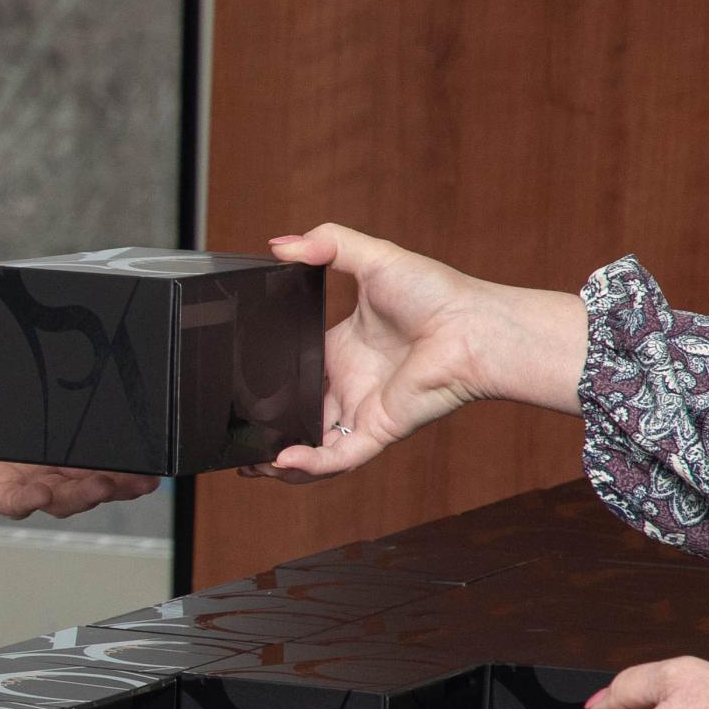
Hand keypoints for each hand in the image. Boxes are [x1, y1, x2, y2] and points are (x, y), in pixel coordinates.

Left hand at [0, 328, 158, 518]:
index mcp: (49, 433)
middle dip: (119, 482)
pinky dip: (28, 499)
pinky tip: (44, 493)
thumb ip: (28, 333)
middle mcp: (38, 463)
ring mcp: (13, 478)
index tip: (152, 455)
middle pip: (90, 482)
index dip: (127, 457)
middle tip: (143, 476)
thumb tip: (62, 305)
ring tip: (105, 484)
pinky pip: (10, 500)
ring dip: (85, 494)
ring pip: (59, 498)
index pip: (98, 451)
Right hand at [248, 223, 514, 482]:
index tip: (237, 385)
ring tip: (248, 464)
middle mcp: (349, 384)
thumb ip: (325, 244)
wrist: (473, 328)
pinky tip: (280, 461)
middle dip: (266, 429)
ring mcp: (362, 410)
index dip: (267, 383)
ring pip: (313, 446)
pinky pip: (337, 457)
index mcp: (341, 349)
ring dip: (279, 459)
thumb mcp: (372, 257)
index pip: (295, 372)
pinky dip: (309, 464)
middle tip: (234, 433)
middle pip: (298, 414)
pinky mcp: (377, 430)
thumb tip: (280, 243)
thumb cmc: (437, 293)